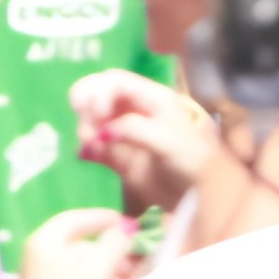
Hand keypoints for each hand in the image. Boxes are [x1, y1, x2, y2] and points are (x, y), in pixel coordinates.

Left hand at [14, 206, 144, 278]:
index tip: (124, 221)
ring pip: (81, 270)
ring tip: (129, 278)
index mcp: (42, 243)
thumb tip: (122, 234)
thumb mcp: (100, 264)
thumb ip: (115, 243)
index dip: (100, 218)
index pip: (72, 220)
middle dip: (110, 251)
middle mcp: (38, 261)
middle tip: (133, 257)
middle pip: (80, 247)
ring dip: (108, 270)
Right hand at [70, 68, 216, 208]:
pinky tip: (86, 156)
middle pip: (96, 91)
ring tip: (91, 145)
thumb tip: (102, 132)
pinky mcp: (113, 155)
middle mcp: (132, 109)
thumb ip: (136, 130)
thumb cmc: (190, 162)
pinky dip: (84, 148)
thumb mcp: (169, 142)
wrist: (194, 198)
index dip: (100, 91)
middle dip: (84, 102)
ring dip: (84, 127)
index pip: (116, 81)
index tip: (97, 113)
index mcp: (150, 97)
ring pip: (90, 117)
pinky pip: (91, 144)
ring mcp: (121, 131)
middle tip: (85, 122)